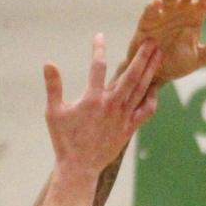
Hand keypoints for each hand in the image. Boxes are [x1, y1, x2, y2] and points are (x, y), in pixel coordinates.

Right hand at [44, 36, 161, 179]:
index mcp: (92, 99)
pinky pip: (146, 111)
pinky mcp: (128, 129)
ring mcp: (122, 118)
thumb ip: (53, 87)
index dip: (98, 48)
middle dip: (141, 56)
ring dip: (150, 70)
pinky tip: (154, 87)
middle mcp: (111, 106)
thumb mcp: (53, 113)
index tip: (100, 35)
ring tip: (158, 54)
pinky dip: (152, 98)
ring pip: (141, 89)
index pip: (97, 67)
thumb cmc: (64, 141)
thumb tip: (48, 63)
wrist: (79, 169)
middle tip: (150, 39)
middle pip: (130, 75)